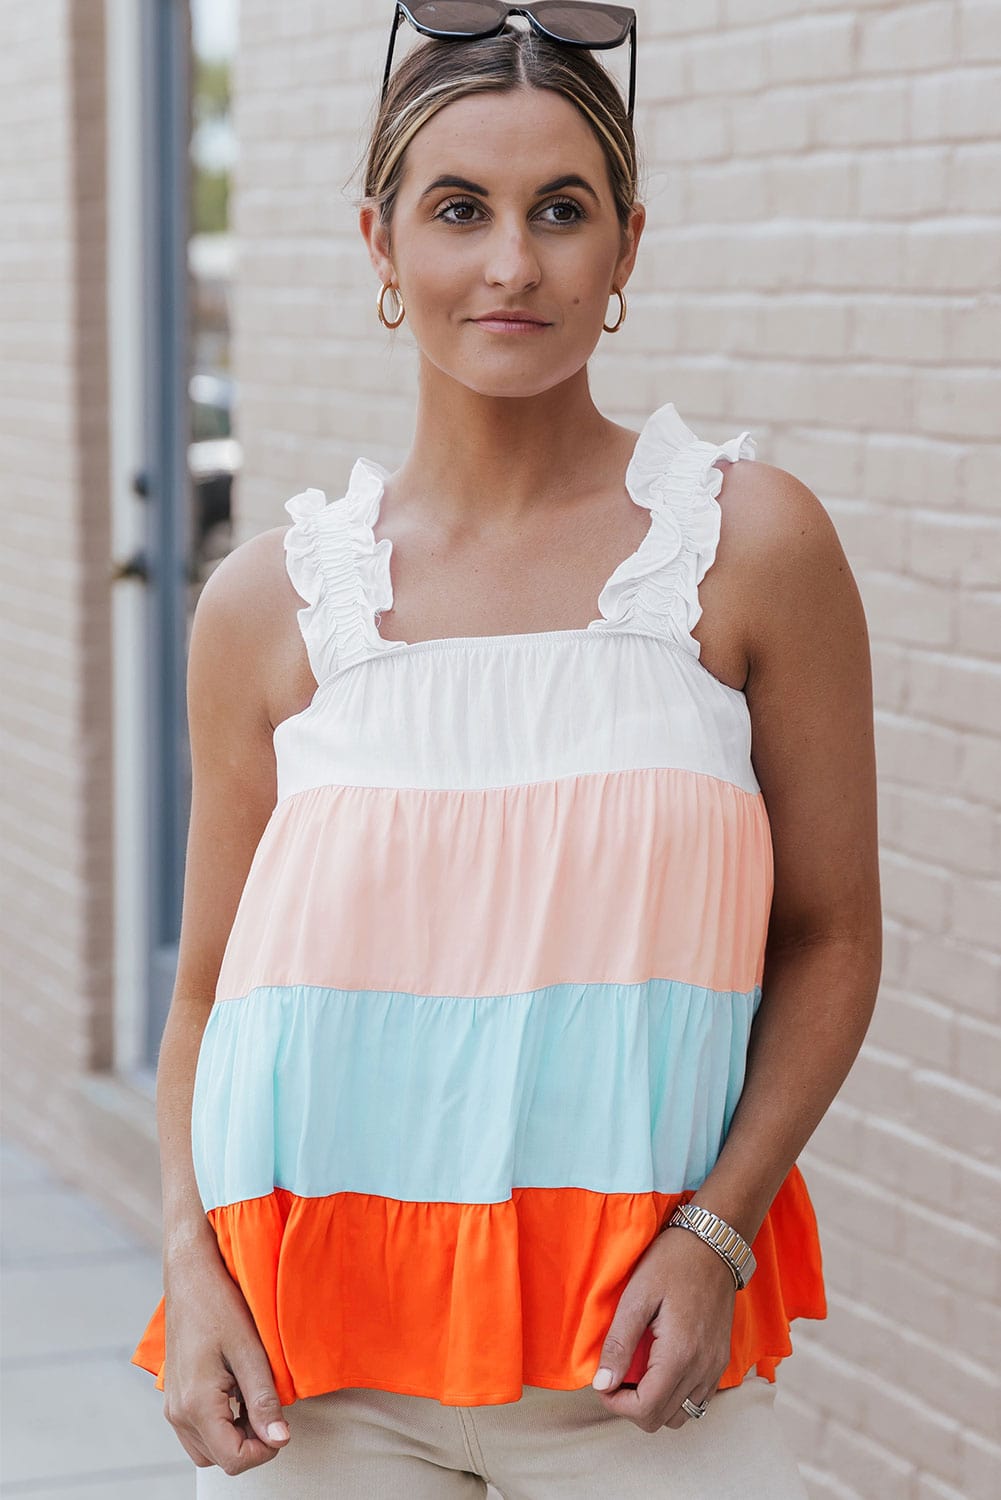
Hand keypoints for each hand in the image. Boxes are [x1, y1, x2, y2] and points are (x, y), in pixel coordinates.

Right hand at [162, 1245, 291, 1473]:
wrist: (190, 1276)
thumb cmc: (220, 1305)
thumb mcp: (250, 1351)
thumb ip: (263, 1400)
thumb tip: (281, 1441)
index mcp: (196, 1405)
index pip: (233, 1459)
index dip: (264, 1451)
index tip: (282, 1425)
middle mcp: (178, 1413)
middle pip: (219, 1459)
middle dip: (250, 1444)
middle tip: (270, 1409)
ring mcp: (172, 1406)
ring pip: (207, 1449)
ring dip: (234, 1436)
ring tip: (255, 1399)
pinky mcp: (174, 1396)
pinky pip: (198, 1429)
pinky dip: (221, 1424)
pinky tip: (238, 1392)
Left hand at [590, 1224, 736, 1431]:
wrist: (714, 1244)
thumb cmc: (673, 1262)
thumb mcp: (637, 1296)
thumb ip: (619, 1343)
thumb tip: (602, 1384)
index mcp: (679, 1354)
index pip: (645, 1409)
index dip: (616, 1404)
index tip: (602, 1382)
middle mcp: (702, 1369)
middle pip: (661, 1419)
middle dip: (631, 1405)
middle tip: (615, 1375)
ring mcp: (715, 1368)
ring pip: (681, 1415)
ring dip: (654, 1404)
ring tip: (636, 1374)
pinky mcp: (720, 1362)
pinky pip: (697, 1400)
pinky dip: (675, 1396)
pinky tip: (659, 1369)